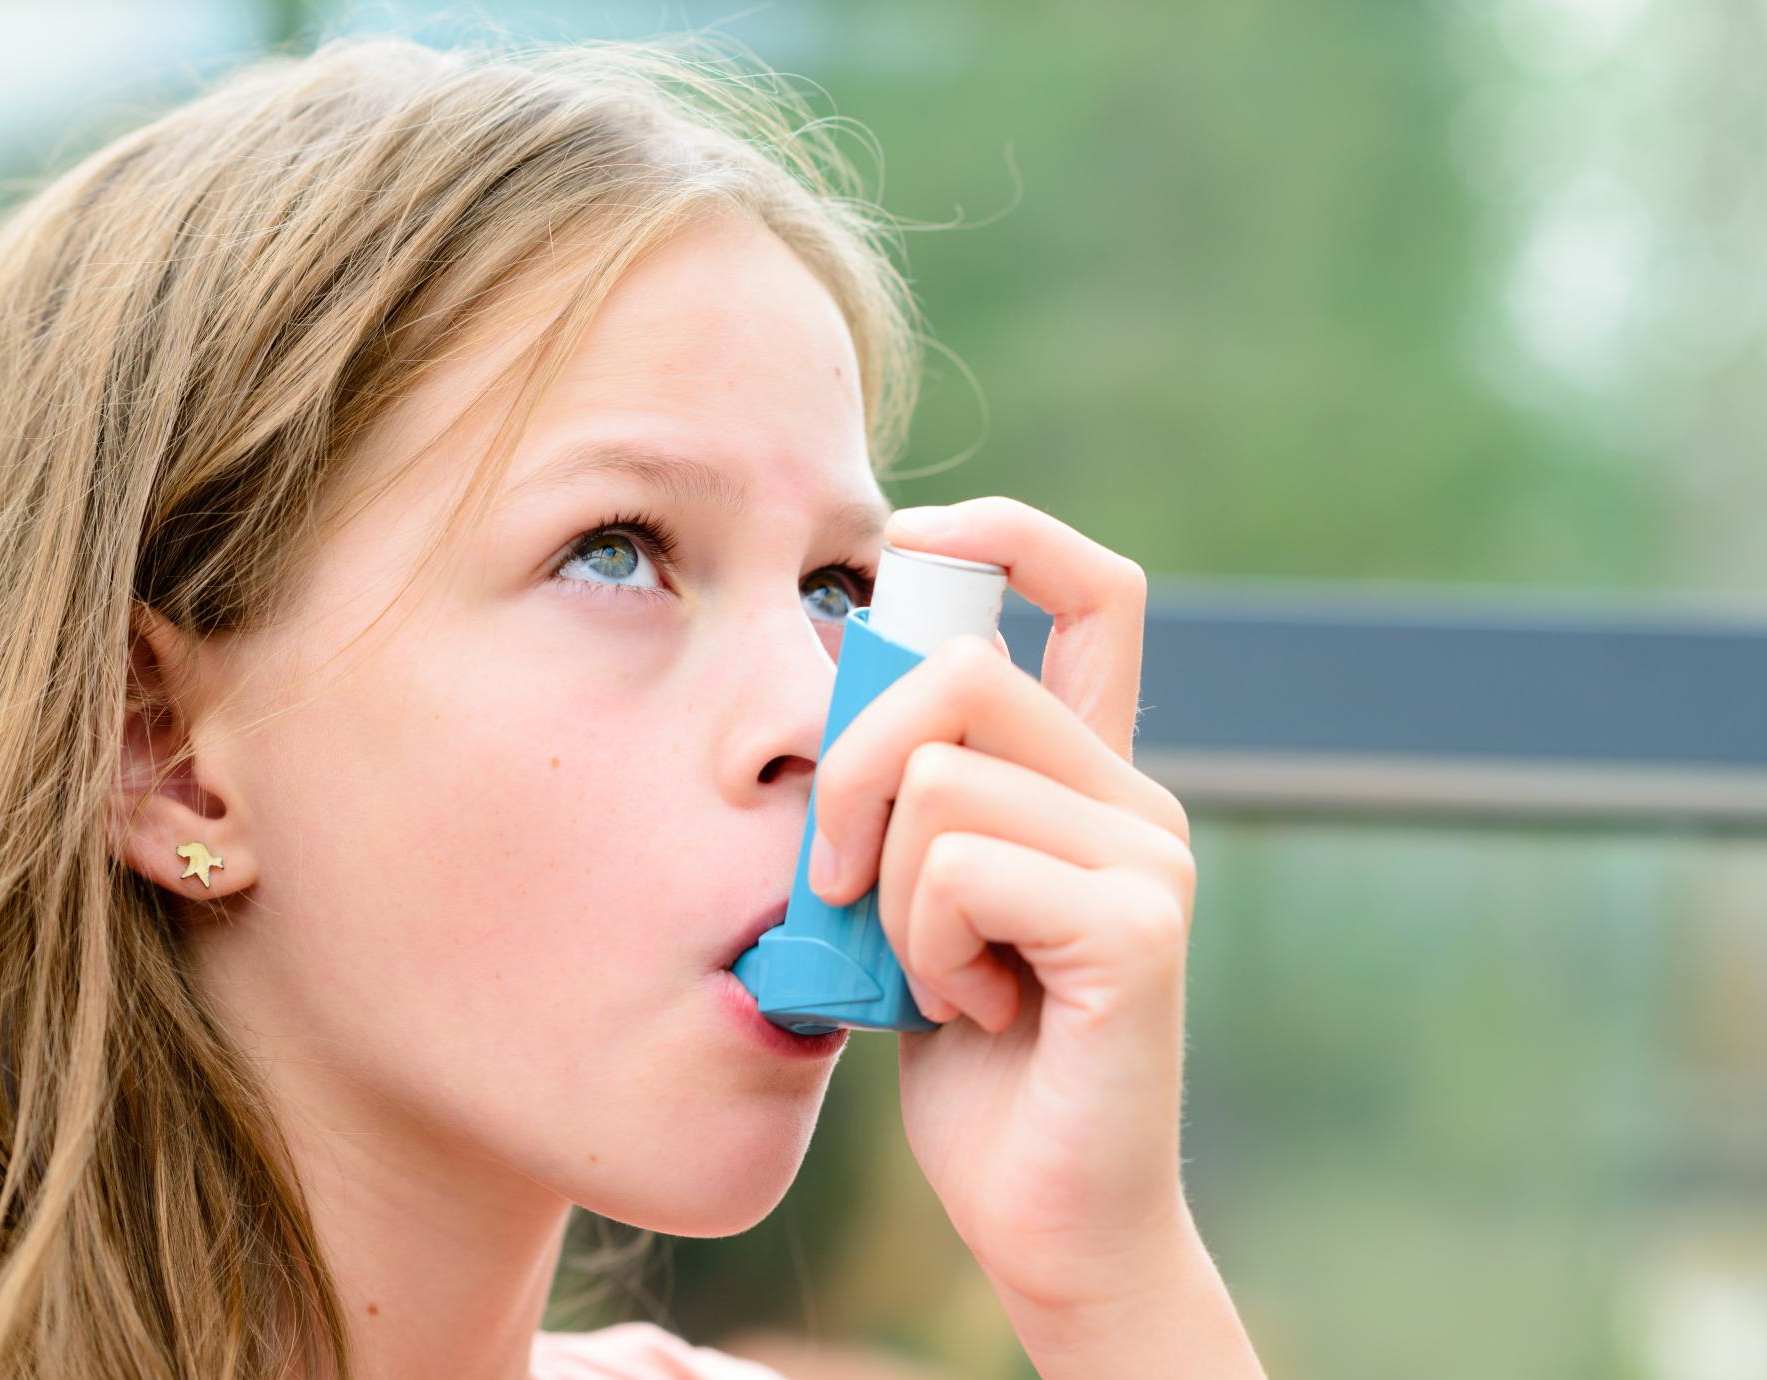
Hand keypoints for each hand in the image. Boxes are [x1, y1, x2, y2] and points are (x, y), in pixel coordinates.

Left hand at [806, 495, 1199, 1312]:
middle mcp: (1133, 798)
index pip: (1092, 589)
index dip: (1002, 533)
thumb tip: (839, 683)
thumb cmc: (970, 1061)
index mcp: (1086, 775)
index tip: (904, 542)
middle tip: (836, 878)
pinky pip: (959, 870)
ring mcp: (1146, 859)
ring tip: (936, 973)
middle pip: (957, 669)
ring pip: (938, 781)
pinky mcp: (1135, 931)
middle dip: (850, 765)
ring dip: (885, 893)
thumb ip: (906, 798)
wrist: (1044, 1215)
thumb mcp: (914, 900)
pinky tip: (970, 1010)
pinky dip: (921, 947)